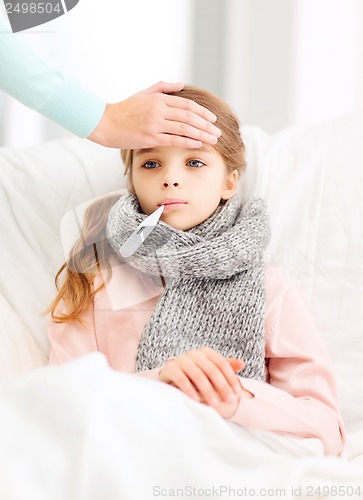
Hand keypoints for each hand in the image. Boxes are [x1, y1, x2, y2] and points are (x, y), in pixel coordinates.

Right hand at [87, 81, 220, 148]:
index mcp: (158, 99)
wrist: (105, 122)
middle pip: (189, 117)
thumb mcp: (143, 93)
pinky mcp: (149, 137)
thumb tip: (181, 84)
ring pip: (184, 129)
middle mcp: (158, 110)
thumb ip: (163, 87)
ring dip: (201, 134)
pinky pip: (173, 139)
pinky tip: (198, 144)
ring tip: (212, 139)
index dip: (202, 112)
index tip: (213, 119)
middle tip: (217, 132)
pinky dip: (188, 141)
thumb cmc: (124, 109)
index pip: (187, 105)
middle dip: (206, 125)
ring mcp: (154, 124)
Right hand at [158, 346, 244, 408]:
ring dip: (208, 391)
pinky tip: (197, 400)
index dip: (231, 377)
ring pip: (198, 375)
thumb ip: (226, 368)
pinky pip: (181, 379)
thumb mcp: (211, 372)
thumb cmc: (195, 376)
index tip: (238, 392)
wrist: (170, 379)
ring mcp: (181, 360)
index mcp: (206, 352)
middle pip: (211, 369)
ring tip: (215, 404)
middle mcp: (194, 354)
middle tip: (230, 401)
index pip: (222, 363)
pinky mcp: (170, 369)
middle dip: (222, 386)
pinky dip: (190, 390)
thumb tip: (242, 363)